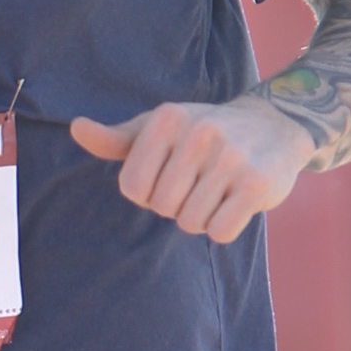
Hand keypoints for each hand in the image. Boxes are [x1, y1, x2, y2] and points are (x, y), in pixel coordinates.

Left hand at [70, 94, 310, 246]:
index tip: (169, 176)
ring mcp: (230, 158)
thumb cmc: (203, 133)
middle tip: (199, 183)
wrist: (274, 125)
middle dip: (177, 206)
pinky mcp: (257, 183)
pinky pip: (220, 232)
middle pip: (162, 207)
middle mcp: (199, 133)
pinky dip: (224, 228)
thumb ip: (116, 139)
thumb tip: (76, 128)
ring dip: (202, 217)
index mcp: (167, 119)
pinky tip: (237, 202)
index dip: (148, 193)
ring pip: (190, 223)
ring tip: (219, 190)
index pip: (132, 188)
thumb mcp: (159, 128)